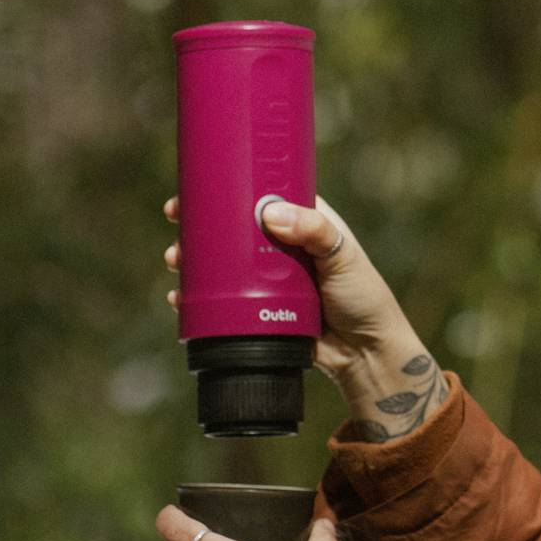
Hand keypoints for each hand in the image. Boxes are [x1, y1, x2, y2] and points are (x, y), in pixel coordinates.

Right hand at [163, 192, 448, 438]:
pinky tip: (180, 297)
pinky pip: (222, 299)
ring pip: (222, 263)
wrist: (364, 354)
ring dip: (193, 259)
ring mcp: (267, 279)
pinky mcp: (258, 308)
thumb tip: (269, 214)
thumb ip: (314, 232)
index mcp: (304, 222)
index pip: (260, 196)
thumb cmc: (363, 298)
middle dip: (200, 224)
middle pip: (232, 228)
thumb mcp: (343, 257)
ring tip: (176, 261)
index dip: (229, 187)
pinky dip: (198, 297)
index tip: (199, 185)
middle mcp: (281, 246)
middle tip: (175, 221)